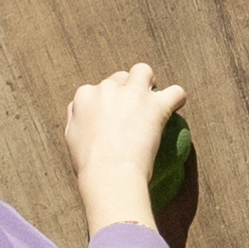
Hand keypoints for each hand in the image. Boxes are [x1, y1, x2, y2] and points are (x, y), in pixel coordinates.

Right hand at [64, 62, 184, 225]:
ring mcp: (132, 94)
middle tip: (133, 108)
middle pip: (119, 78)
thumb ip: (76, 121)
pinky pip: (175, 92)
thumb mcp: (72, 141)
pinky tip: (176, 106)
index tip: (111, 116)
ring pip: (143, 72)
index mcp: (84, 96)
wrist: (109, 175)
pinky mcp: (155, 105)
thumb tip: (82, 117)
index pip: (95, 91)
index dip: (105, 102)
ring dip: (149, 81)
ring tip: (154, 97)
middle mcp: (107, 89)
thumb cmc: (89, 166)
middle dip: (127, 87)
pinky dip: (177, 98)